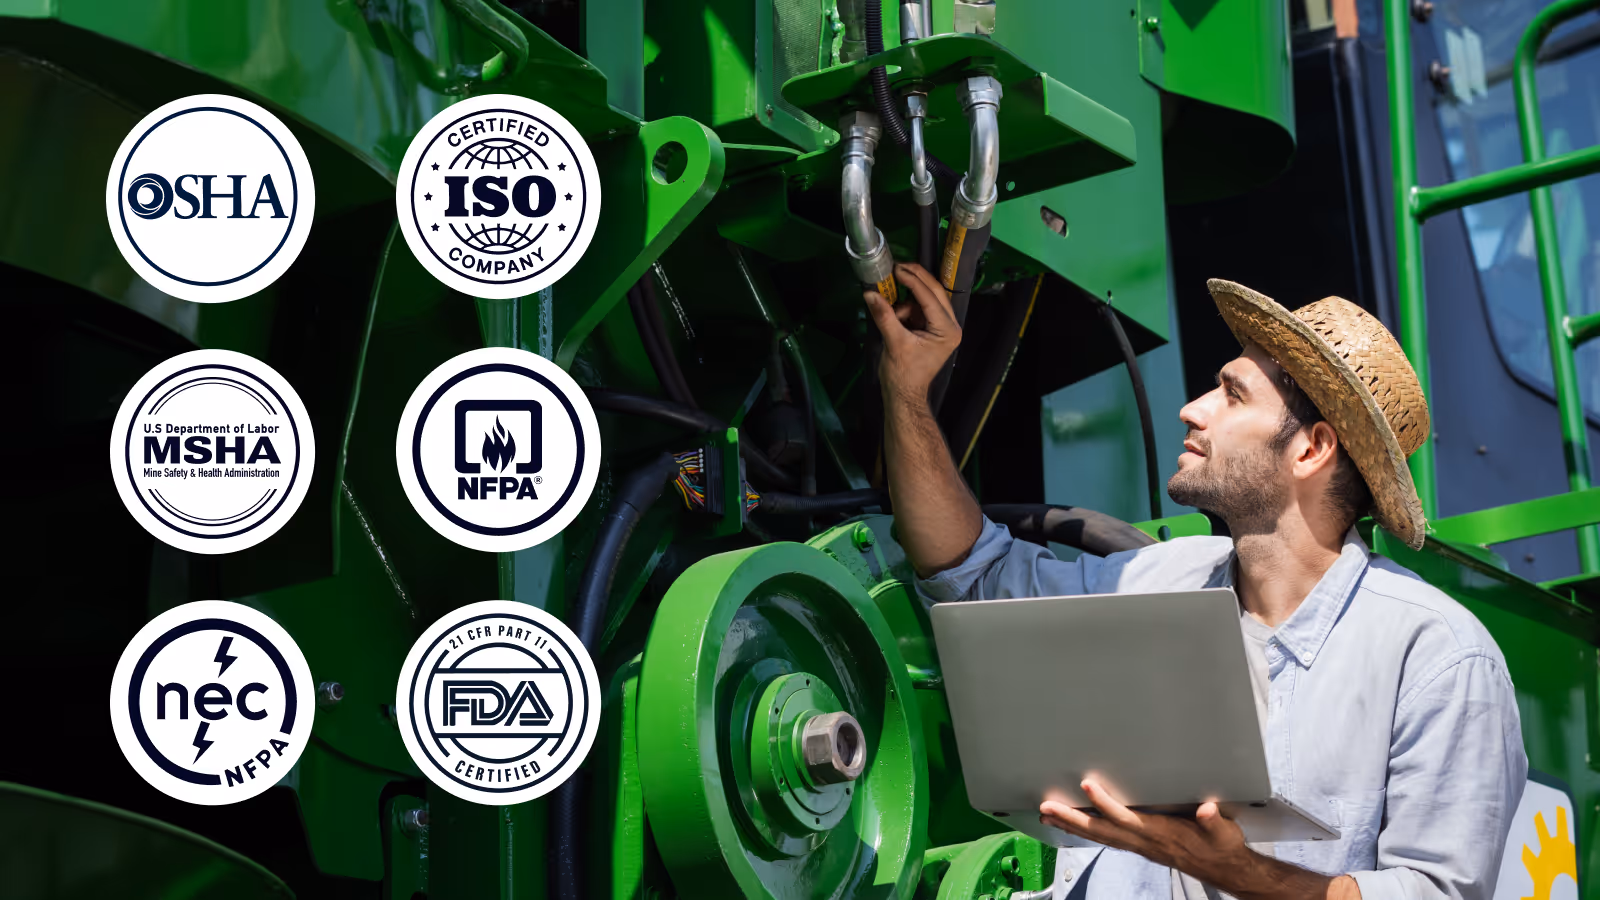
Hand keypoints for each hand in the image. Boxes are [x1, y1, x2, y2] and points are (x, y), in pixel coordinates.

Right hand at [863, 262, 959, 405]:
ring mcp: (941, 326)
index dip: (913, 281)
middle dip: (915, 279)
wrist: (903, 394)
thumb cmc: (903, 374)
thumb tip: (870, 293)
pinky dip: (905, 306)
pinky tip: (894, 314)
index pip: (931, 298)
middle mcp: (950, 326)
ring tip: (890, 303)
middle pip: (934, 292)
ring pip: (926, 298)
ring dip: (907, 297)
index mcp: (947, 330)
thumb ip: (884, 315)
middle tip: (897, 267)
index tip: (897, 268)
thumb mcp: (894, 343)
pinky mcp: (930, 328)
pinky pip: (919, 307)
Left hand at [1040, 780, 1263, 892]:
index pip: (1126, 817)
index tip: (1087, 786)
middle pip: (1101, 830)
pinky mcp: (1139, 846)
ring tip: (1047, 816)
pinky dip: (1086, 831)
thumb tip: (1208, 810)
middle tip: (1047, 808)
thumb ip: (1214, 821)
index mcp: (1160, 833)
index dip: (1105, 803)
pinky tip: (1073, 825)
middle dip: (1072, 818)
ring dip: (1072, 826)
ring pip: (1099, 836)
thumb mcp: (1223, 832)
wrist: (1224, 868)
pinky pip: (1107, 838)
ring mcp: (1139, 845)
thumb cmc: (1221, 847)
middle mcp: (1144, 841)